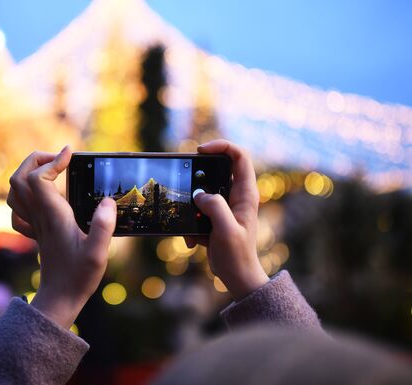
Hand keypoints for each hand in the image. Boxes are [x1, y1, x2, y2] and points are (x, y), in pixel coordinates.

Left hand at [7, 146, 116, 328]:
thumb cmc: (78, 277)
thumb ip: (103, 227)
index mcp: (52, 216)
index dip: (53, 161)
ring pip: (14, 190)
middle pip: (19, 177)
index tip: (72, 154)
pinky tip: (41, 195)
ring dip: (28, 172)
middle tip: (61, 158)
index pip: (38, 178)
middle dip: (37, 159)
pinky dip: (25, 193)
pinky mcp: (35, 231)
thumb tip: (107, 201)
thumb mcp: (98, 255)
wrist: (59, 299)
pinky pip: (18, 206)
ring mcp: (34, 224)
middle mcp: (39, 216)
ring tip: (51, 168)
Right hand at [185, 139, 267, 299]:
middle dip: (198, 177)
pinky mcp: (214, 219)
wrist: (237, 278)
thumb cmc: (237, 256)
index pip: (239, 157)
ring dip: (191, 205)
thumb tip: (200, 195)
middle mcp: (237, 197)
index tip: (201, 151)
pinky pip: (198, 211)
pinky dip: (191, 223)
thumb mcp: (226, 231)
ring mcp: (225, 207)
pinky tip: (191, 240)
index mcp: (246, 195)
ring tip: (189, 222)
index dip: (222, 146)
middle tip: (186, 185)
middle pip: (217, 170)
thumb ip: (215, 208)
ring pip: (204, 192)